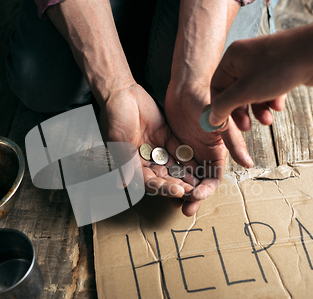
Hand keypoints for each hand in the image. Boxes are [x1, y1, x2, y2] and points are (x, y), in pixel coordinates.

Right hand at [101, 83, 201, 214]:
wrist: (121, 92)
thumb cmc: (115, 117)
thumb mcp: (118, 141)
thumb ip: (125, 162)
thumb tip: (123, 184)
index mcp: (131, 163)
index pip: (149, 181)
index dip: (163, 188)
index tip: (177, 191)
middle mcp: (144, 159)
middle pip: (163, 176)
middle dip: (176, 184)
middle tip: (192, 191)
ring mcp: (156, 148)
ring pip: (172, 164)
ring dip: (184, 174)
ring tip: (198, 181)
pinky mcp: (165, 136)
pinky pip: (177, 149)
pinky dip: (186, 157)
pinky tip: (198, 164)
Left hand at [164, 83, 253, 215]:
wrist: (186, 85)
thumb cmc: (208, 101)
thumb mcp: (222, 122)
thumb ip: (234, 143)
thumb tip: (249, 164)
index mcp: (216, 153)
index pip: (213, 179)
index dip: (206, 190)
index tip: (196, 196)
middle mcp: (202, 155)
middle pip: (197, 183)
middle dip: (191, 197)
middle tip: (183, 209)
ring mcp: (187, 152)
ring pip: (182, 177)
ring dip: (178, 190)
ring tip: (170, 202)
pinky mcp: (172, 146)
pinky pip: (169, 165)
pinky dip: (165, 175)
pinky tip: (158, 183)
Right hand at [210, 36, 295, 129]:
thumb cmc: (279, 67)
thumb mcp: (244, 91)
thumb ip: (225, 106)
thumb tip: (212, 118)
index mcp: (233, 57)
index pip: (217, 86)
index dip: (219, 107)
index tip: (224, 125)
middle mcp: (246, 58)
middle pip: (235, 91)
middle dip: (241, 111)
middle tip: (247, 127)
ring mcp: (265, 62)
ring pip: (254, 92)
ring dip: (258, 109)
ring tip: (267, 120)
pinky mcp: (281, 68)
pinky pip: (270, 88)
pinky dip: (272, 100)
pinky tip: (279, 105)